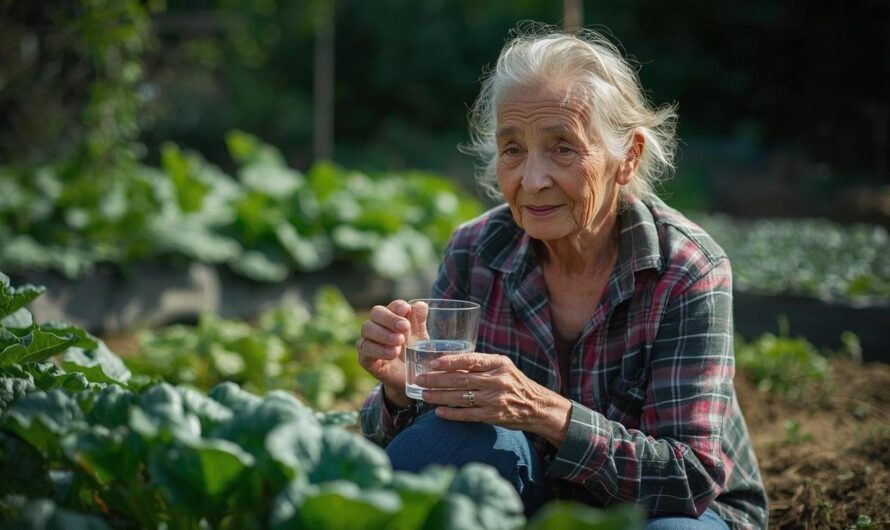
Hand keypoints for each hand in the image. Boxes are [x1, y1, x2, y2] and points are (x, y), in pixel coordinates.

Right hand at [357, 300, 414, 407]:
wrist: (408, 377)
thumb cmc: (413, 352)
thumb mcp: (421, 337)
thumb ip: (420, 321)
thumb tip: (421, 305)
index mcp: (392, 316)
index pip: (392, 305)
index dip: (398, 306)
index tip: (406, 310)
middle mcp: (376, 325)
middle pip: (376, 313)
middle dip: (390, 319)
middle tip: (404, 327)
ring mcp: (367, 340)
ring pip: (367, 329)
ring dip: (384, 334)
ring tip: (399, 342)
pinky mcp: (364, 357)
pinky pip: (365, 349)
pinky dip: (379, 350)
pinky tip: (392, 353)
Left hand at [417, 353, 571, 445]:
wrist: (537, 406)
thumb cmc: (514, 383)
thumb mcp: (502, 367)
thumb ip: (481, 364)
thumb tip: (449, 361)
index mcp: (498, 363)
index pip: (470, 359)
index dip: (450, 361)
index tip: (433, 363)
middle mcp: (497, 380)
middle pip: (461, 379)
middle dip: (437, 380)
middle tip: (420, 379)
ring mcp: (495, 399)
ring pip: (461, 397)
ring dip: (439, 397)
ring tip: (423, 395)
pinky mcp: (494, 416)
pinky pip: (468, 415)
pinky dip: (452, 414)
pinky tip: (438, 412)